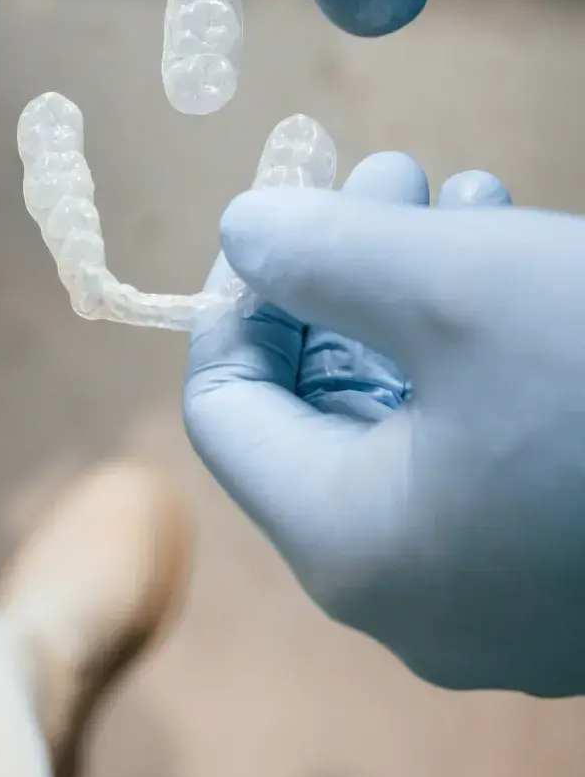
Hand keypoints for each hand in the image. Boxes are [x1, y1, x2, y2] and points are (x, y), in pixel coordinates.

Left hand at [187, 150, 584, 695]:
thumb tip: (240, 232)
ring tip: (461, 192)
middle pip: (321, 413)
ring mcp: (507, 602)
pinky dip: (486, 361)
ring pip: (415, 426)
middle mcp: (416, 600)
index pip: (226, 413)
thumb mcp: (453, 282)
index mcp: (352, 548)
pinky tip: (522, 257)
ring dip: (418, 300)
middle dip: (344, 279)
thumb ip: (316, 252)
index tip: (278, 214)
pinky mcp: (580, 581)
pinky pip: (491, 463)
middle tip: (386, 174)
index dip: (239, 299)